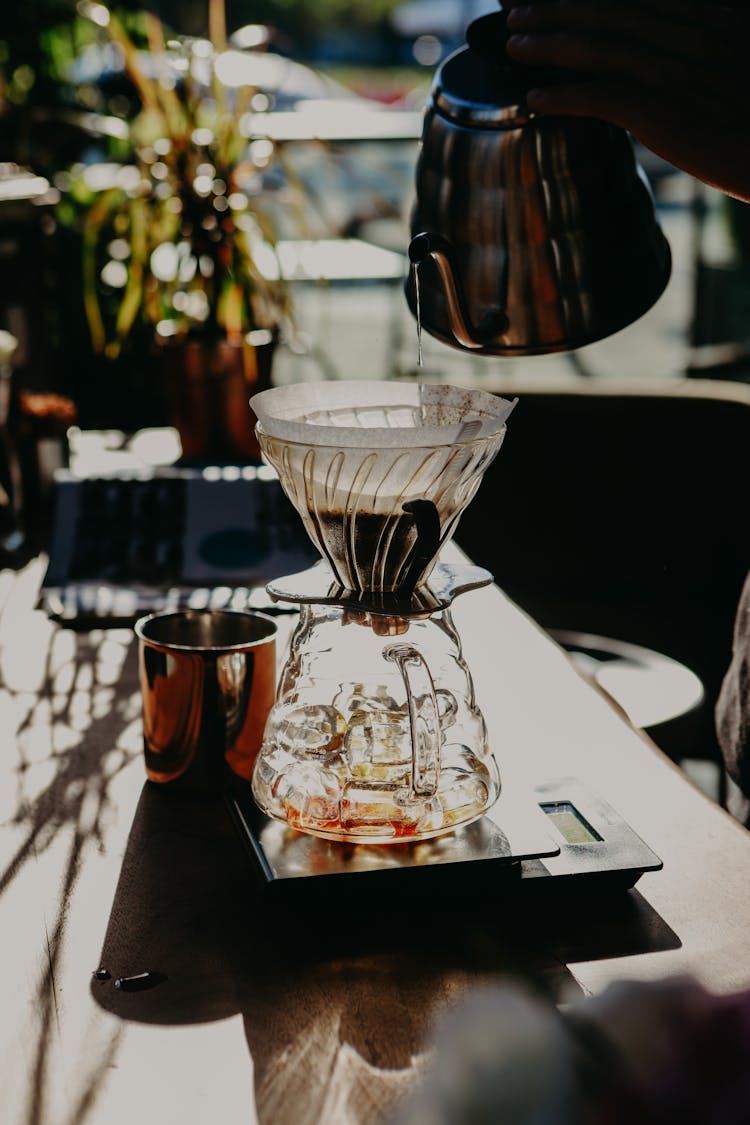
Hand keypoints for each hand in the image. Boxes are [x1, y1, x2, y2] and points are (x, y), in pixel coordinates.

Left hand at [504, 1, 749, 201]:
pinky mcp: (660, 112)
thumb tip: (650, 33)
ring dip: (546, 44)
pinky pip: (598, 96)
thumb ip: (694, 32)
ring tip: (514, 46)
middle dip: (552, 7)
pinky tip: (534, 99)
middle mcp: (685, 33)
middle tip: (513, 10)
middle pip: (603, 10)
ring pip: (594, 47)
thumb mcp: (731, 50)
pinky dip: (561, 95)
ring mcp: (671, 71)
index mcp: (702, 13)